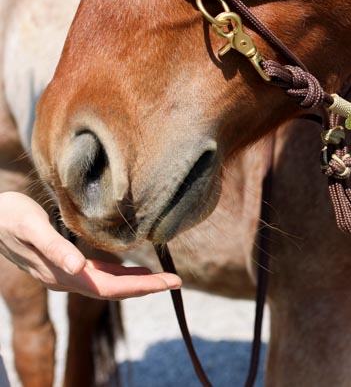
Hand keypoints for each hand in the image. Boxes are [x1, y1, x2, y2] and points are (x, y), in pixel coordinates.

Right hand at [0, 191, 180, 299]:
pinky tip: (131, 268)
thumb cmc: (8, 216)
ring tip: (162, 278)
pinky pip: (96, 275)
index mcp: (61, 274)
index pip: (110, 288)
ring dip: (134, 283)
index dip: (142, 288)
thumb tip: (78, 268)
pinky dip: (118, 274)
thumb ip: (54, 247)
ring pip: (106, 284)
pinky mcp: (62, 264)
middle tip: (176, 282)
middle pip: (112, 290)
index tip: (170, 283)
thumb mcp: (31, 226)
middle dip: (146, 288)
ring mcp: (63, 274)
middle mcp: (64, 278)